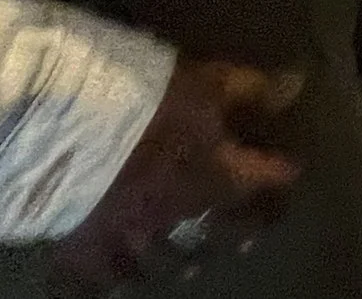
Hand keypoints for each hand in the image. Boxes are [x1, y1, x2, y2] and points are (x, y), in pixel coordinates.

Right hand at [52, 59, 302, 290]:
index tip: (292, 170)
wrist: (64, 134)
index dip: (282, 172)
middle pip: (221, 231)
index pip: (265, 177)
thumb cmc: (145, 101)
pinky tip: (116, 283)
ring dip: (181, 262)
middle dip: (240, 231)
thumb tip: (297, 84)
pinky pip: (102, 279)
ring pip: (164, 261)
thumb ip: (252, 88)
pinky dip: (112, 281)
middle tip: (249, 238)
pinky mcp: (85, 252)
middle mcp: (180, 216)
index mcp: (216, 176)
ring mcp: (132, 240)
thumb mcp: (206, 82)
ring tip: (189, 269)